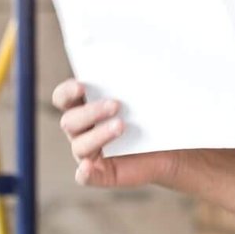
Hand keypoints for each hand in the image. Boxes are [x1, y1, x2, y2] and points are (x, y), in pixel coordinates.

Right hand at [50, 79, 178, 187]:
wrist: (171, 148)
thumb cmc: (153, 117)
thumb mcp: (144, 97)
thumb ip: (132, 82)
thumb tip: (137, 56)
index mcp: (85, 107)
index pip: (63, 98)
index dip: (67, 92)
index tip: (82, 86)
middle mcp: (82, 130)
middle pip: (70, 121)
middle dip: (91, 112)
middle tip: (116, 104)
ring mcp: (89, 153)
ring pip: (79, 145)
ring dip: (98, 135)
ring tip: (122, 126)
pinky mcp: (101, 174)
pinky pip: (85, 176)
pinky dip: (85, 172)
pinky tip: (90, 165)